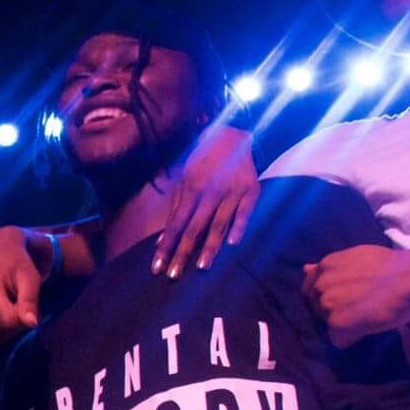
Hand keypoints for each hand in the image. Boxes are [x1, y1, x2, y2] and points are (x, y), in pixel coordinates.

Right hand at [0, 226, 43, 348]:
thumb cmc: (18, 262)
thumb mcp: (30, 277)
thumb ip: (30, 300)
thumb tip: (31, 324)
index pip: (7, 323)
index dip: (23, 322)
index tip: (28, 310)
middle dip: (13, 330)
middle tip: (18, 311)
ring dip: (1, 334)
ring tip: (8, 313)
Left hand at [155, 124, 257, 278]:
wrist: (233, 133)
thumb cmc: (203, 161)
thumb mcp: (184, 179)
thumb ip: (174, 209)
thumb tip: (160, 239)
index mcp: (190, 189)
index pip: (175, 225)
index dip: (165, 247)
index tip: (157, 268)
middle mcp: (210, 191)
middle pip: (194, 228)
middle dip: (182, 253)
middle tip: (174, 276)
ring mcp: (232, 190)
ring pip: (219, 224)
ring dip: (209, 247)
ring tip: (201, 268)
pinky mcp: (252, 189)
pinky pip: (246, 211)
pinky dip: (240, 226)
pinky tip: (233, 244)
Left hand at [303, 244, 409, 346]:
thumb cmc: (393, 266)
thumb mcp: (356, 257)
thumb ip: (330, 267)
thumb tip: (305, 268)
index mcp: (325, 267)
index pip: (311, 289)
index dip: (328, 296)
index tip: (344, 299)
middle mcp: (321, 285)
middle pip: (318, 308)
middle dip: (335, 310)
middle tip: (360, 307)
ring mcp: (327, 305)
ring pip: (328, 324)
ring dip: (345, 324)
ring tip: (367, 316)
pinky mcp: (338, 324)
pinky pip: (338, 340)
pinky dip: (352, 338)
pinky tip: (368, 328)